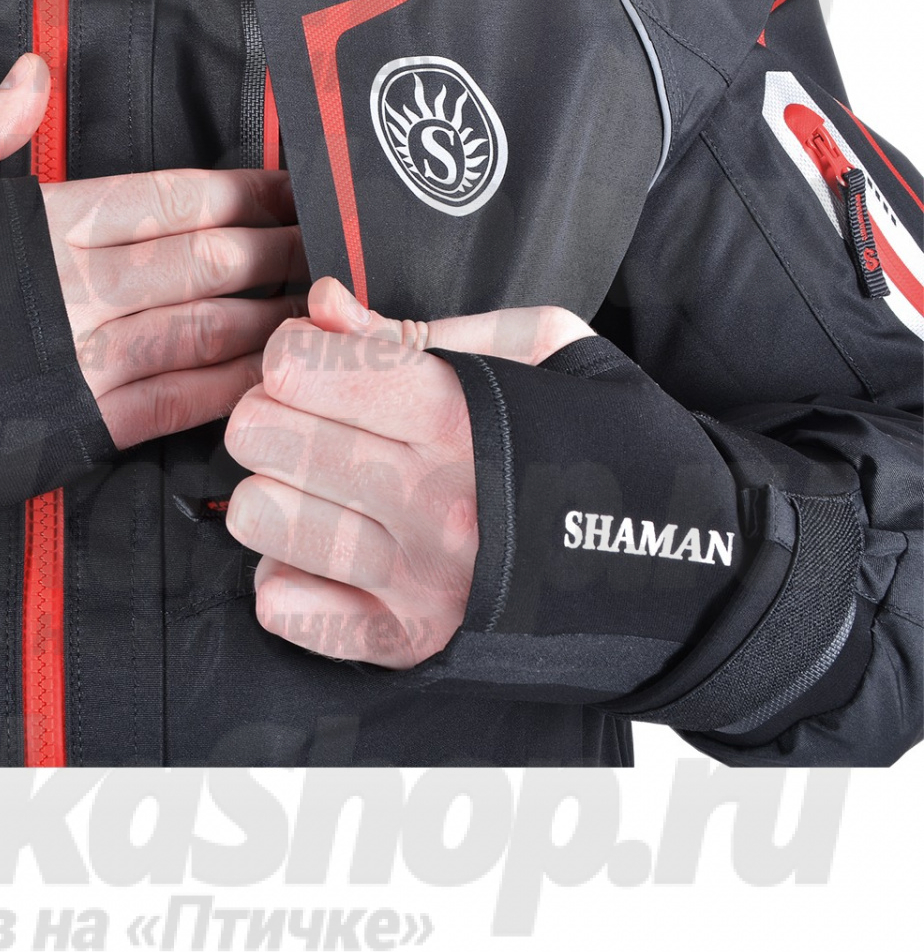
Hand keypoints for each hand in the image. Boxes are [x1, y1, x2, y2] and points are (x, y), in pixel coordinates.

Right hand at [0, 53, 307, 449]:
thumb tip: (34, 73)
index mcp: (29, 221)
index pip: (167, 197)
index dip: (244, 191)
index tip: (296, 186)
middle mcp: (66, 290)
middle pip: (206, 260)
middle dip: (282, 249)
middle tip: (344, 243)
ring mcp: (70, 367)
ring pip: (204, 333)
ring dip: (274, 317)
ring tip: (331, 304)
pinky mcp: (61, 436)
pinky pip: (168, 408)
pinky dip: (226, 389)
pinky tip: (272, 376)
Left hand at [222, 277, 591, 667]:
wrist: (693, 571)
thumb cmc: (611, 441)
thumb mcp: (541, 345)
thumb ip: (417, 325)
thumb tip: (323, 307)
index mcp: (456, 415)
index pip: (296, 365)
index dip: (294, 349)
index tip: (323, 360)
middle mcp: (428, 502)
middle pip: (258, 433)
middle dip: (273, 410)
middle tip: (315, 419)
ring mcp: (415, 581)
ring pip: (257, 516)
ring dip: (276, 489)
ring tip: (326, 486)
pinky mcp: (407, 644)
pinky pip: (280, 605)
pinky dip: (290, 572)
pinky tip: (334, 551)